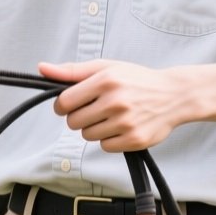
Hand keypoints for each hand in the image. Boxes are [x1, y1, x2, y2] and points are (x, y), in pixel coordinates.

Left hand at [39, 59, 202, 151]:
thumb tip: (41, 69)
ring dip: (94, 129)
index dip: (62, 106)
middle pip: (74, 122)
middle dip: (79, 117)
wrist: (174, 95)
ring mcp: (126, 122)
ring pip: (88, 136)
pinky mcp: (135, 140)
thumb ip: (72, 70)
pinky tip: (121, 127)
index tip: (70, 104)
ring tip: (111, 117)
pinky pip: (105, 147)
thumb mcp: (106, 68)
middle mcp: (115, 101)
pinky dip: (109, 140)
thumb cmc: (136, 79)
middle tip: (94, 109)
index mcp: (105, 80)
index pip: (64, 102)